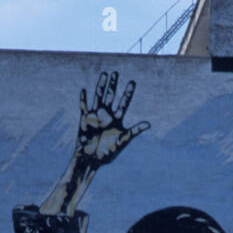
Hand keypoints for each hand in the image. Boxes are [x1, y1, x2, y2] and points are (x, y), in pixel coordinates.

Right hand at [39, 72, 149, 215]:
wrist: (92, 160)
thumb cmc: (107, 154)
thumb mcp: (123, 141)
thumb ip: (134, 131)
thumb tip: (148, 124)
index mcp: (116, 120)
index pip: (123, 104)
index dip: (127, 94)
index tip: (132, 82)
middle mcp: (106, 116)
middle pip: (111, 97)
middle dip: (113, 85)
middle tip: (116, 72)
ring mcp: (95, 117)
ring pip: (98, 98)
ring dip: (101, 87)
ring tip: (104, 75)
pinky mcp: (84, 120)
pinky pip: (83, 107)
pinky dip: (83, 100)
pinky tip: (84, 91)